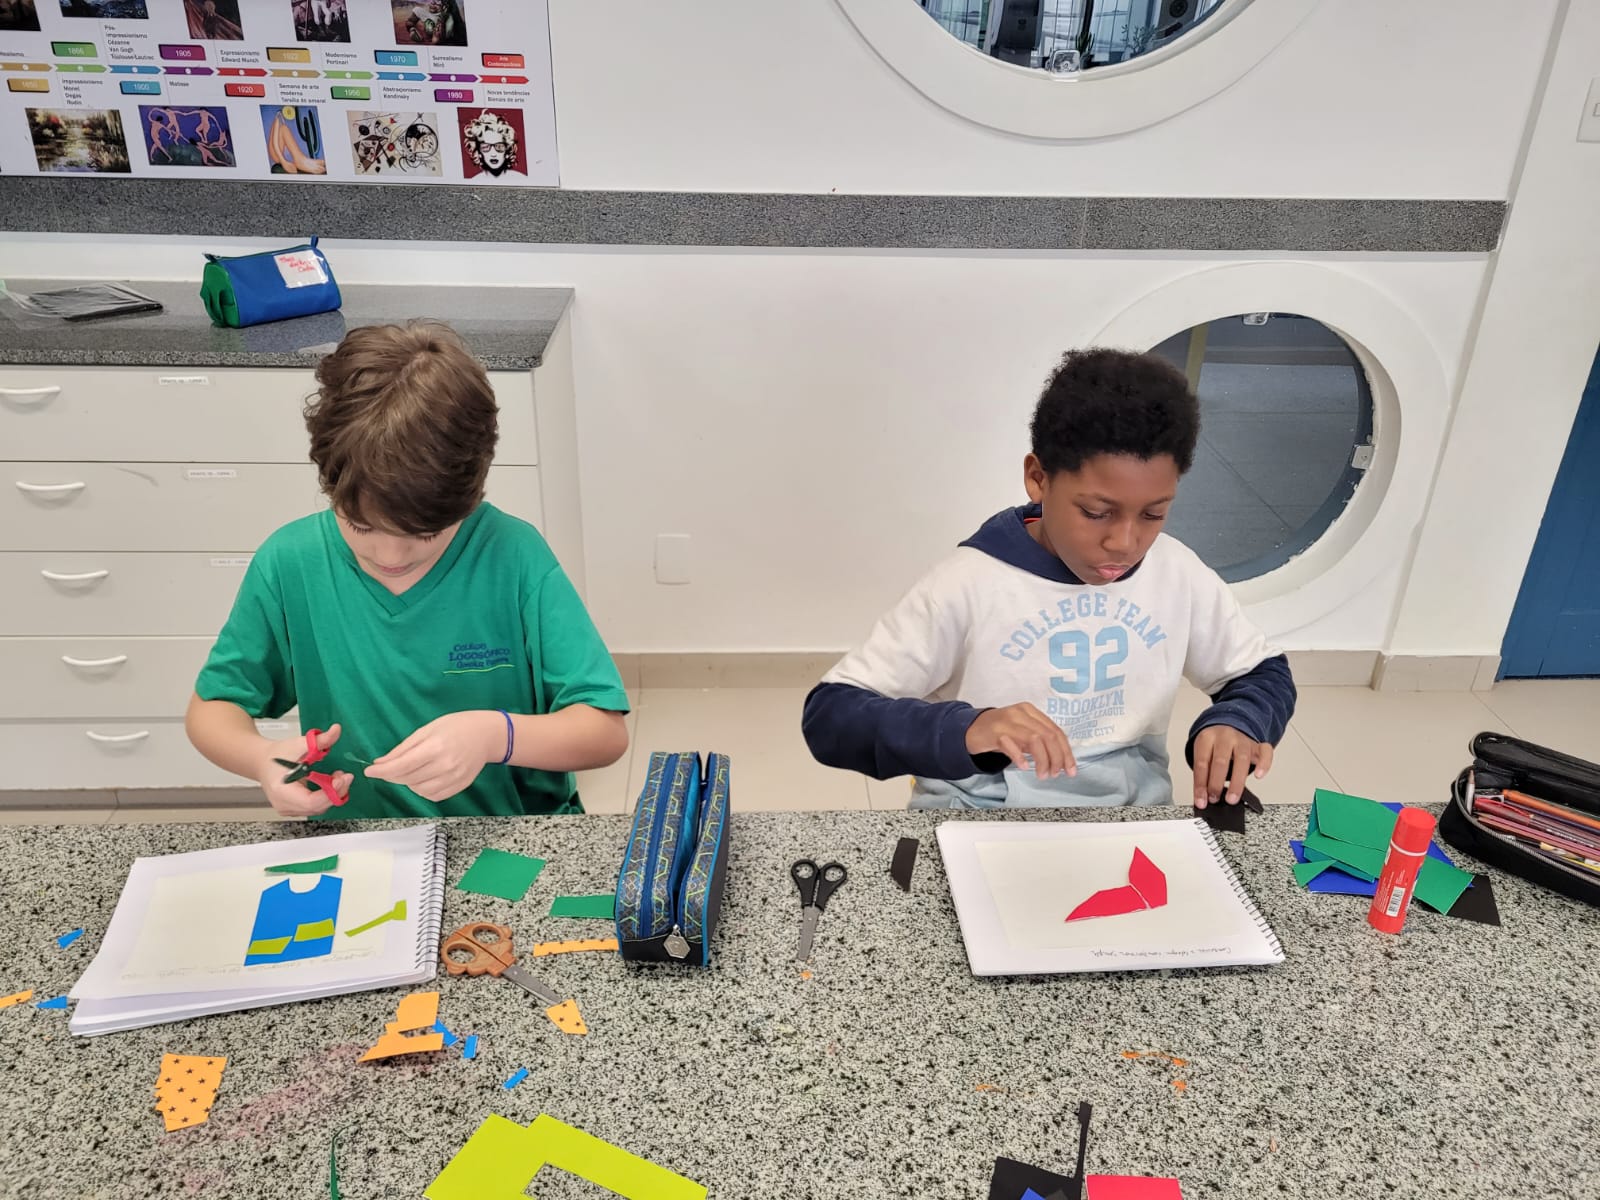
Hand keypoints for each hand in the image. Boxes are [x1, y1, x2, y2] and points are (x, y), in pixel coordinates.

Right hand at [255, 724, 352, 817]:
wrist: (262, 761)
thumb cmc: (276, 756)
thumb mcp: (298, 744)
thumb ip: (319, 740)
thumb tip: (336, 731)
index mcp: (282, 792)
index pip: (310, 802)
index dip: (330, 793)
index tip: (341, 779)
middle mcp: (284, 804)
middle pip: (317, 807)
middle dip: (336, 792)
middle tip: (346, 776)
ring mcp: (289, 809)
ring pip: (319, 808)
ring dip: (333, 794)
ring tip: (338, 777)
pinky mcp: (295, 808)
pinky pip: (315, 807)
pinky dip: (326, 796)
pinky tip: (331, 783)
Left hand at [365, 711, 501, 802]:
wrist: (486, 735)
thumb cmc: (454, 727)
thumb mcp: (426, 730)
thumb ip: (403, 749)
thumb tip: (380, 763)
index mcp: (435, 747)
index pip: (401, 766)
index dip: (381, 771)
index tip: (369, 772)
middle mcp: (445, 765)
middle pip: (407, 779)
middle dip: (392, 775)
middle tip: (389, 768)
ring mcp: (454, 778)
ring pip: (418, 790)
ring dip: (408, 783)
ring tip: (413, 769)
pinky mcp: (459, 786)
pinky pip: (433, 796)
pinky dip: (423, 789)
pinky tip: (425, 778)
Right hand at [965, 703, 1076, 778]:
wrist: (970, 729)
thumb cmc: (999, 733)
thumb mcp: (1022, 732)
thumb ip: (1039, 740)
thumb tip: (1061, 760)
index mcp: (1031, 712)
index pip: (1056, 731)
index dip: (1066, 752)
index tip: (1070, 769)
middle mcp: (1021, 713)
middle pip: (1048, 735)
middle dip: (1057, 758)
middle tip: (1056, 774)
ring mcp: (1007, 721)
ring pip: (1035, 739)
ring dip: (1042, 760)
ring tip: (1042, 774)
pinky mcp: (994, 732)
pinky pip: (1011, 744)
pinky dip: (1020, 757)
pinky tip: (1024, 766)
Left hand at [1191, 724, 1272, 807]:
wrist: (1226, 730)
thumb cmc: (1213, 746)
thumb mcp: (1202, 755)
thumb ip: (1203, 775)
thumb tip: (1203, 799)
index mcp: (1206, 738)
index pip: (1202, 763)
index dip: (1200, 785)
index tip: (1201, 801)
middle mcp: (1225, 737)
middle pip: (1221, 761)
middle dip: (1216, 784)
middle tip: (1214, 799)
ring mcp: (1242, 740)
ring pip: (1242, 759)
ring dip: (1237, 782)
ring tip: (1232, 798)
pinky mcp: (1257, 746)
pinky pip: (1265, 752)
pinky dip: (1264, 764)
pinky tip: (1259, 775)